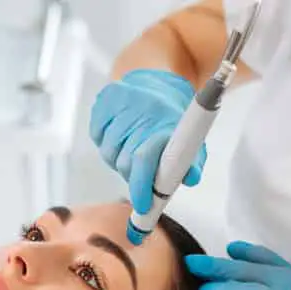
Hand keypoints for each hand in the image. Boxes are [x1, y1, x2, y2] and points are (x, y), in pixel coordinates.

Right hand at [89, 69, 207, 214]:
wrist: (159, 83)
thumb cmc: (174, 119)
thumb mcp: (192, 141)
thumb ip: (193, 163)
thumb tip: (190, 178)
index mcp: (163, 121)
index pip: (144, 159)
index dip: (141, 186)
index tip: (142, 204)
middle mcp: (140, 109)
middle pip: (124, 162)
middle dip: (134, 177)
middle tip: (143, 174)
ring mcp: (119, 103)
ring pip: (108, 152)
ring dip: (119, 160)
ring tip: (133, 149)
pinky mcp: (103, 101)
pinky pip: (97, 136)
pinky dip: (107, 143)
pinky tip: (122, 136)